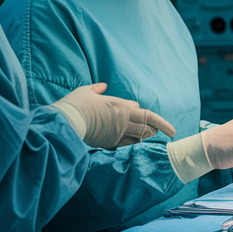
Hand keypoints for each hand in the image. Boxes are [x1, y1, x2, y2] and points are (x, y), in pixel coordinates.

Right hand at [51, 83, 175, 148]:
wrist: (67, 121)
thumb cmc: (77, 104)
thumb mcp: (87, 91)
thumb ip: (97, 89)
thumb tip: (102, 87)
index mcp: (121, 107)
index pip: (146, 114)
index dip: (153, 119)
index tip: (164, 126)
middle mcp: (123, 121)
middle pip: (147, 127)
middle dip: (156, 129)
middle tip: (163, 132)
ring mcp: (116, 134)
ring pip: (139, 137)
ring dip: (146, 137)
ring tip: (151, 137)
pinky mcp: (108, 143)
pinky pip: (125, 144)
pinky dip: (132, 143)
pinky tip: (134, 143)